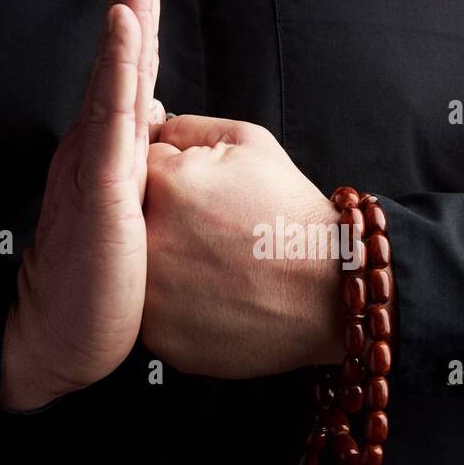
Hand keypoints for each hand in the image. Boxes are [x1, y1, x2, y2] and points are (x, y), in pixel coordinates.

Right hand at [0, 0, 163, 409]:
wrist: (59, 335)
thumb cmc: (96, 278)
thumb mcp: (124, 208)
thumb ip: (133, 158)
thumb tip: (150, 112)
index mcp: (108, 146)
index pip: (129, 67)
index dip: (136, 11)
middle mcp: (97, 143)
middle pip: (120, 53)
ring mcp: (96, 161)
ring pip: (115, 72)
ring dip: (126, 8)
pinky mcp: (100, 188)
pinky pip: (112, 118)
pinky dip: (119, 66)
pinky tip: (124, 24)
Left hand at [142, 115, 342, 377]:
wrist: (331, 294)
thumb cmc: (294, 216)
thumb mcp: (250, 143)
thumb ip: (188, 127)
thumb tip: (150, 131)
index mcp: (166, 183)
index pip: (138, 167)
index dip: (174, 178)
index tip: (203, 197)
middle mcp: (147, 241)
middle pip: (131, 220)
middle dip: (164, 222)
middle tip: (212, 234)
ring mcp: (150, 296)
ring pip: (136, 270)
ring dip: (165, 265)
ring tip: (214, 266)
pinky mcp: (160, 337)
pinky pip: (152, 314)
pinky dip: (176, 306)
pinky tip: (214, 297)